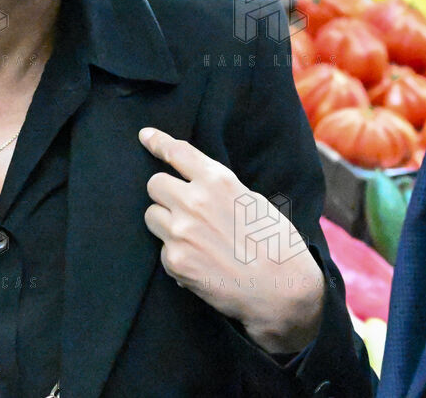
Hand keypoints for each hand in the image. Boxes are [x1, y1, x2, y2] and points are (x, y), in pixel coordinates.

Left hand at [139, 126, 325, 353]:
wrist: (281, 289)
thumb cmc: (275, 243)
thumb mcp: (252, 200)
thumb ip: (219, 189)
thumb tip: (197, 184)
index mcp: (218, 181)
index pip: (177, 152)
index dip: (157, 141)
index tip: (145, 136)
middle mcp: (195, 201)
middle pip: (154, 184)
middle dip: (164, 193)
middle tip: (181, 207)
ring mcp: (181, 232)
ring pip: (152, 215)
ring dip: (165, 223)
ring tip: (193, 238)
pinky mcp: (175, 261)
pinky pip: (162, 249)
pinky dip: (176, 255)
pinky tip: (200, 263)